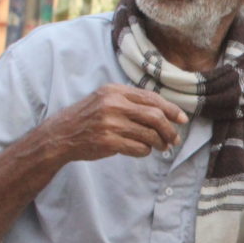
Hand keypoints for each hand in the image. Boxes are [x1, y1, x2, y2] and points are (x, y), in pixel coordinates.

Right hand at [42, 85, 188, 162]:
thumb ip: (132, 102)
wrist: (61, 134)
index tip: (182, 119)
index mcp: (115, 91)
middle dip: (170, 130)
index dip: (171, 110)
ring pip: (150, 134)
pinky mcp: (108, 142)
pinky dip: (146, 151)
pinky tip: (142, 150)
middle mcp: (113, 104)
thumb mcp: (106, 100)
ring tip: (162, 147)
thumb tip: (166, 113)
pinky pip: (139, 148)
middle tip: (174, 138)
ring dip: (160, 143)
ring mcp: (110, 123)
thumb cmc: (89, 117)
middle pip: (155, 117)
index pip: (152, 98)